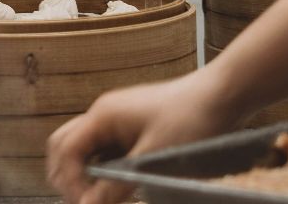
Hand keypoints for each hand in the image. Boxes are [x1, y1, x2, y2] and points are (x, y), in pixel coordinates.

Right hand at [47, 72, 239, 203]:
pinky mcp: (131, 127)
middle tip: (85, 202)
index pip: (66, 151)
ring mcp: (117, 120)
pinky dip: (103, 170)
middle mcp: (104, 114)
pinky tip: (118, 186)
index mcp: (103, 115)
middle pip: (65, 146)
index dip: (70, 182)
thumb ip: (116, 185)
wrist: (222, 95)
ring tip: (99, 199)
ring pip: (84, 149)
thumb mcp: (152, 159)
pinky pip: (105, 151)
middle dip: (68, 176)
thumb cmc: (192, 119)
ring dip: (85, 174)